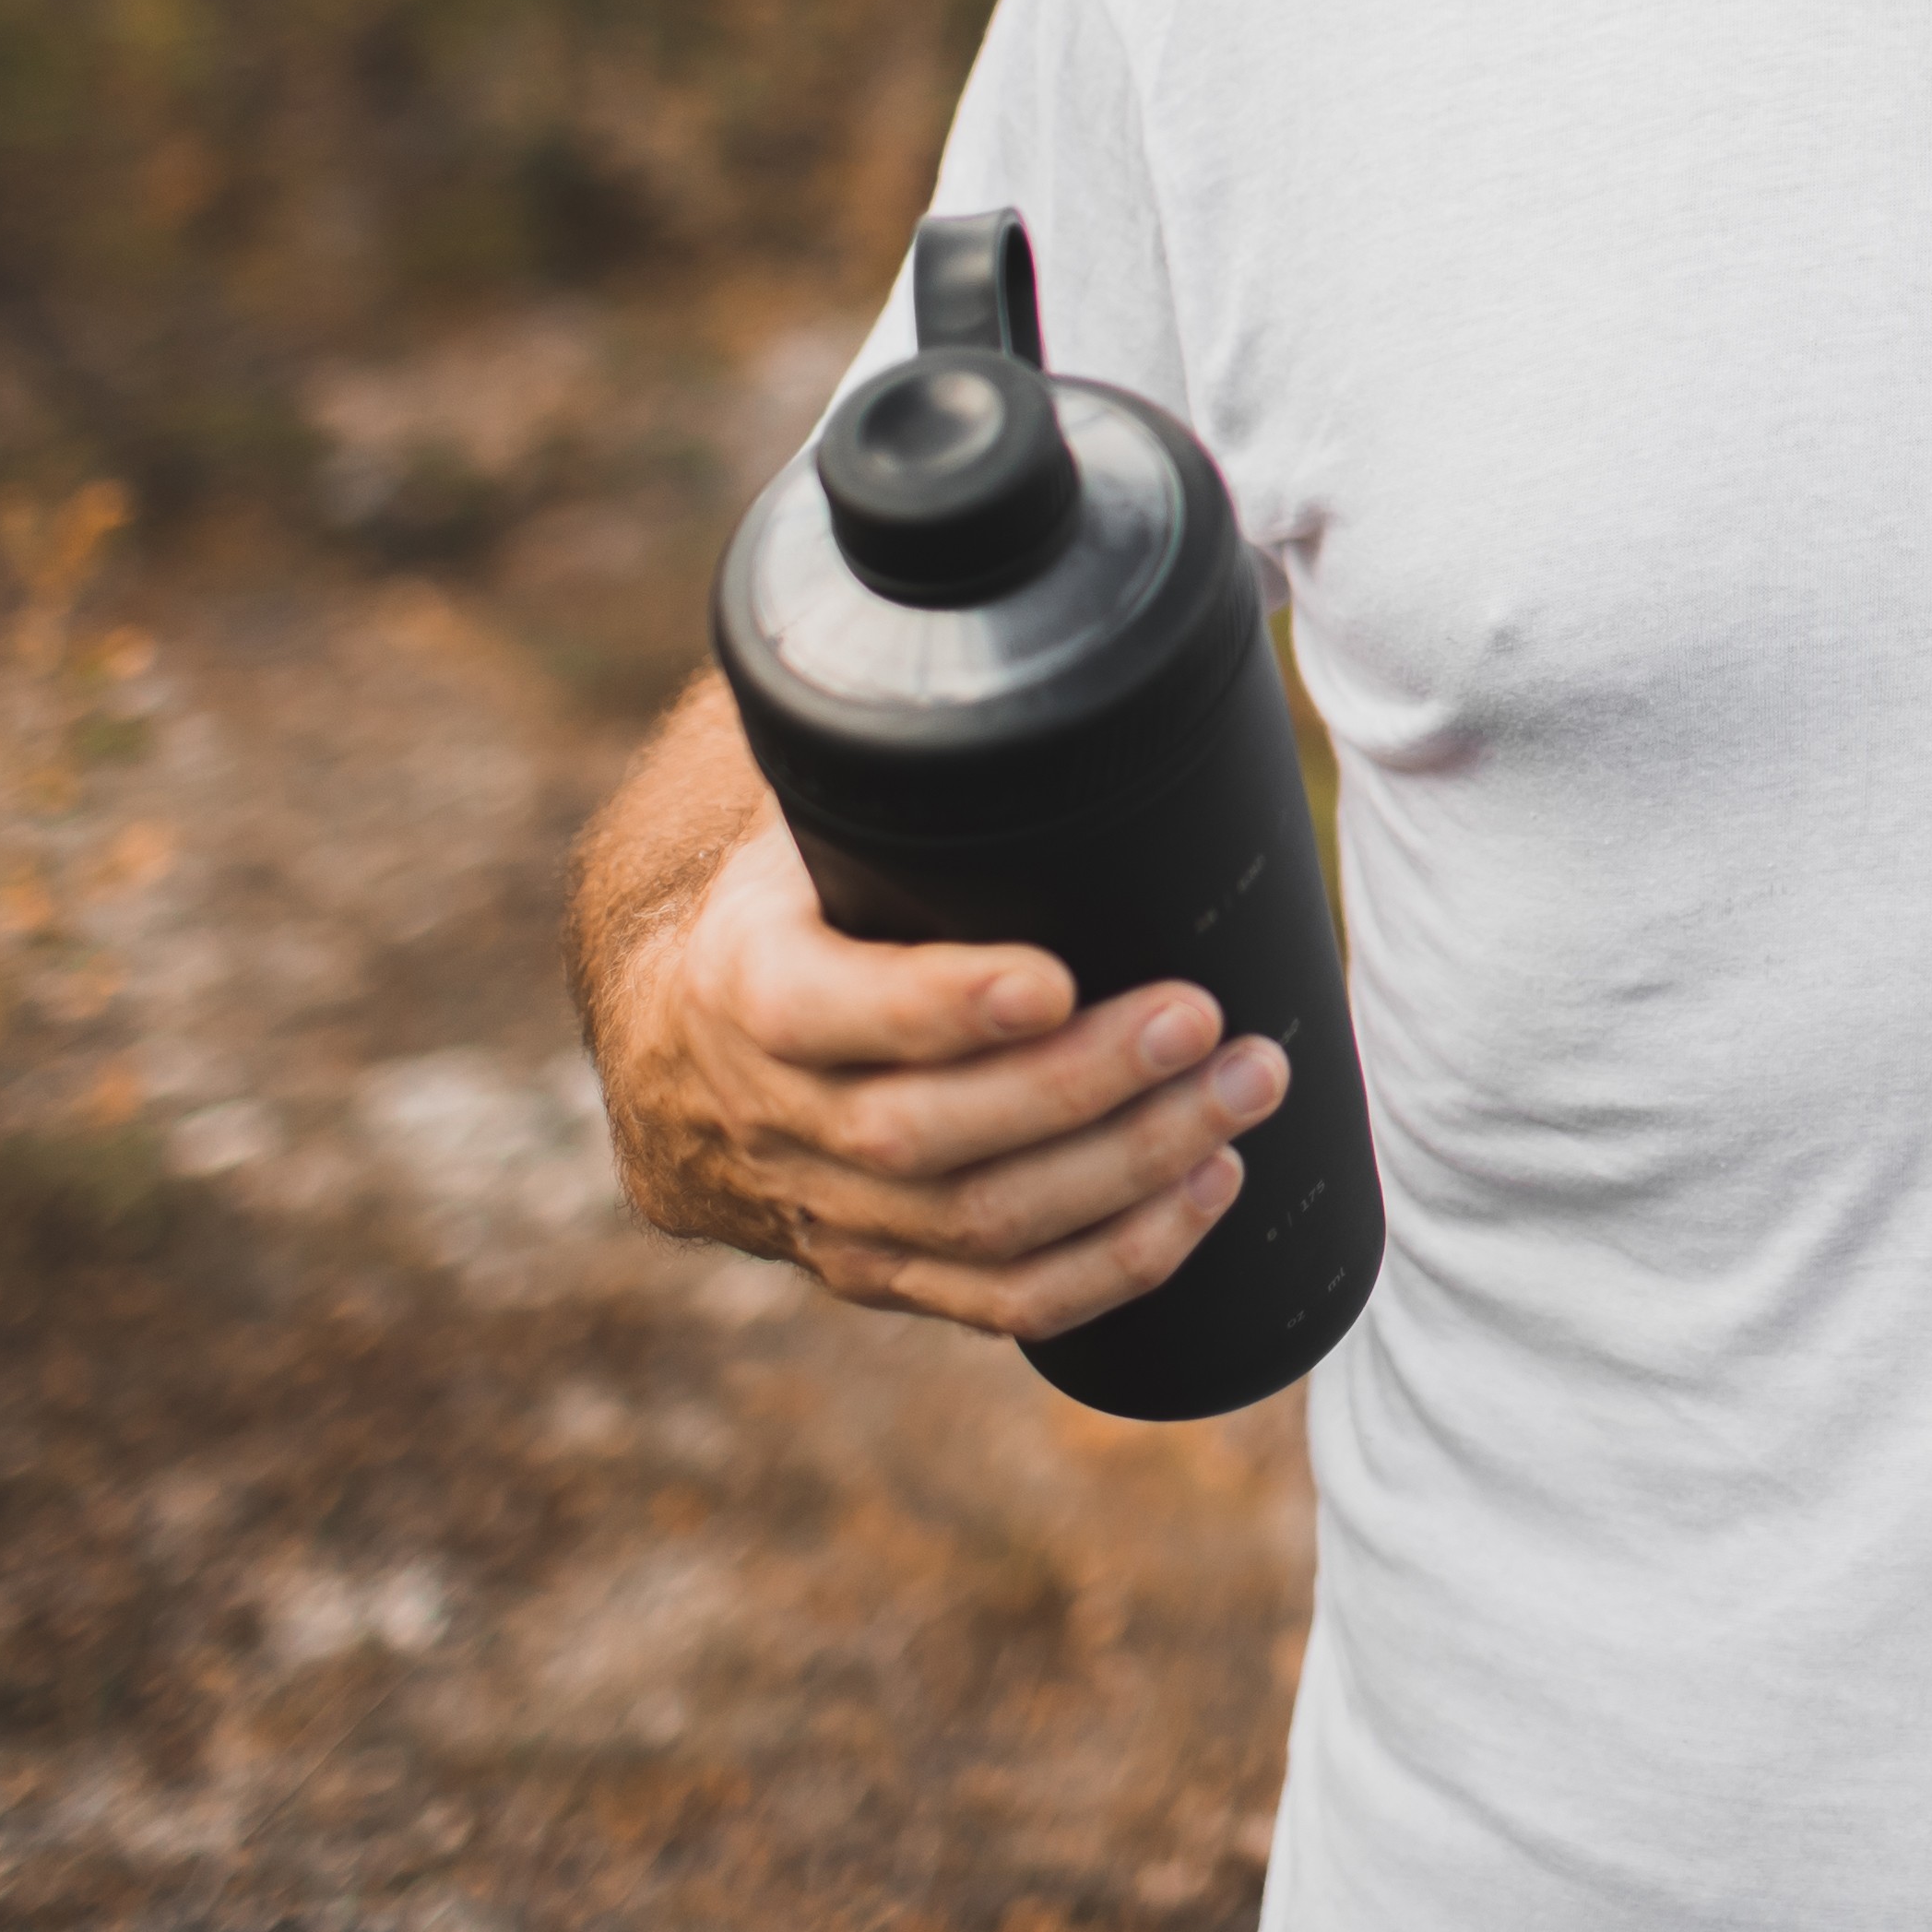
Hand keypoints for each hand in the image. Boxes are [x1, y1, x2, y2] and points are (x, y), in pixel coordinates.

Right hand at [593, 813, 1288, 1339]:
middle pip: (926, 1134)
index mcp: (743, 984)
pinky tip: (1206, 1192)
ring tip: (1246, 1091)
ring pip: (980, 1223)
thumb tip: (1040, 630)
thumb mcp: (805, 824)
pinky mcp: (884, 1271)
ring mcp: (829, 1210)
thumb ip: (900, 768)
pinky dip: (1116, 1262)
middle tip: (1208, 1022)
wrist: (685, 1052)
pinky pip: (1002, 1300)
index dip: (941, 1006)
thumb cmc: (798, 903)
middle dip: (1083, 1086)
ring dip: (1130, 1169)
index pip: (822, 1010)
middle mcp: (773, 1114)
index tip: (1058, 976)